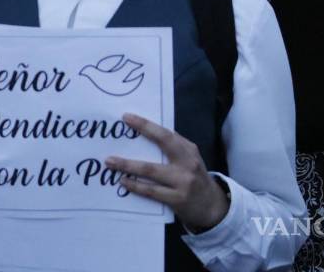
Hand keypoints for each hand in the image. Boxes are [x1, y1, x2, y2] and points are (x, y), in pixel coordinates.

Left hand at [104, 113, 228, 231]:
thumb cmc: (194, 178)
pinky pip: (151, 191)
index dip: (146, 124)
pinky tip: (124, 181)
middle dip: (137, 139)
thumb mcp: (189, 159)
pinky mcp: (177, 199)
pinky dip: (135, 185)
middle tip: (116, 134)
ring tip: (110, 162)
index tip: (126, 117)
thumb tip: (144, 134)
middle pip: (162, 144)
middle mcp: (187, 163)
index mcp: (188, 150)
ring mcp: (183, 182)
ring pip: (150, 170)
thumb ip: (173, 148)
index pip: (166, 133)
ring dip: (128, 165)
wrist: (213, 207)